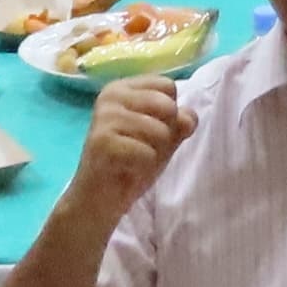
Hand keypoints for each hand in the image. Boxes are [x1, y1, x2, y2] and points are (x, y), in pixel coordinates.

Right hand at [65, 77, 195, 227]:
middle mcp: (111, 95)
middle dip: (164, 135)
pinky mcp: (102, 142)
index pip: (168, 87)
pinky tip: (125, 170)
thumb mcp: (163, 138)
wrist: (98, 199)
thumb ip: (179, 122)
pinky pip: (147, 154)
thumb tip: (189, 118)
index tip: (148, 132)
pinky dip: (142, 168)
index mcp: (123, 87)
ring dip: (154, 154)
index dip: (170, 115)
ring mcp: (104, 117)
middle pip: (168, 107)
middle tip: (141, 149)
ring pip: (161, 132)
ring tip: (133, 161)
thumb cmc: (131, 163)